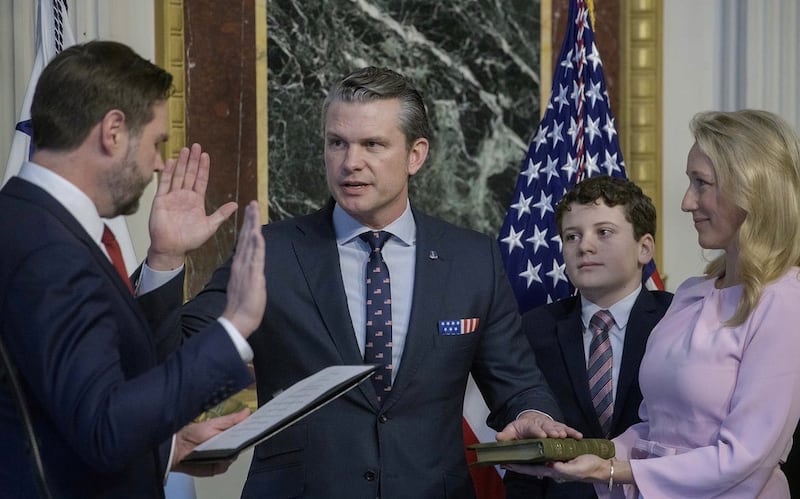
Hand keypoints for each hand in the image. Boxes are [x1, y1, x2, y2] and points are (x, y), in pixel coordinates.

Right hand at [147, 143, 237, 269]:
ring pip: (178, 176)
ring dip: (182, 163)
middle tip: (197, 146)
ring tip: (185, 149)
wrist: (172, 248)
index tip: (206, 155)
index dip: (204, 168)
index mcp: (196, 201)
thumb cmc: (190, 240)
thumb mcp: (210, 226)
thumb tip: (235, 204)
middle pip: (190, 174)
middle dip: (193, 160)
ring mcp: (172, 197)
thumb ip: (221, 214)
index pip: (201, 180)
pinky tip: (171, 162)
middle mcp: (184, 196)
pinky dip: (168, 173)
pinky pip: (164, 184)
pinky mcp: (161, 200)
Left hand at [171, 408, 249, 476]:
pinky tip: (216, 456)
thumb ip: (231, 419)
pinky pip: (224, 466)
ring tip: (226, 446)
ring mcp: (223, 457)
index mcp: (229, 433)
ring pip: (235, 456)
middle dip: (245, 441)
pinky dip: (221, 462)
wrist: (177, 448)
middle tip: (245, 436)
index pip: (245, 431)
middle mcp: (228, 446)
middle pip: (243, 445)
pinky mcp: (216, 467)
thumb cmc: (193, 433)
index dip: (252, 428)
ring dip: (231, 452)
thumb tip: (247, 412)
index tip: (258, 425)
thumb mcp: (214, 423)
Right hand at [222, 201, 265, 336]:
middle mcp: (242, 263)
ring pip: (250, 242)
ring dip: (253, 225)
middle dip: (250, 219)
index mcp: (240, 265)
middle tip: (252, 203)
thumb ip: (247, 274)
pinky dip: (256, 244)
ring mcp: (246, 268)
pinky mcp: (252, 275)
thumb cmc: (242, 307)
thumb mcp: (246, 285)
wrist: (237, 320)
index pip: (245, 242)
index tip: (250, 212)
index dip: (248, 226)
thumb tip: (251, 267)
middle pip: (246, 236)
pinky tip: (256, 232)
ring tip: (254, 210)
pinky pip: (255, 256)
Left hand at [496, 412, 582, 440]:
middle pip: (548, 427)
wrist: (530, 420)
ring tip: (567, 435)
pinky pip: (567, 430)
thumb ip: (507, 435)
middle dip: (552, 431)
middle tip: (557, 435)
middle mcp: (542, 424)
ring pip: (558, 428)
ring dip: (563, 431)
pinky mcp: (558, 428)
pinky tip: (579, 436)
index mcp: (529, 426)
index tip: (542, 435)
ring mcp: (551, 426)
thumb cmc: (521, 429)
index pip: (533, 428)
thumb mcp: (512, 430)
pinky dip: (573, 432)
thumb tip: (499, 437)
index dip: (537, 432)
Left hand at [504, 454, 611, 483]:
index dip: (519, 467)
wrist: (603, 467)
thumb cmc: (589, 468)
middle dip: (520, 460)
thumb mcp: (576, 468)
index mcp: (554, 471)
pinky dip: (540, 449)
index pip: (532, 469)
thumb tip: (549, 463)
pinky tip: (535, 445)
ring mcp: (557, 462)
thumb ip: (562, 468)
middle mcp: (553, 467)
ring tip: (517, 448)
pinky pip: (548, 452)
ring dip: (528, 454)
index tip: (506, 463)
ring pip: (539, 457)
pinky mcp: (563, 456)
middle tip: (506, 455)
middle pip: (532, 464)